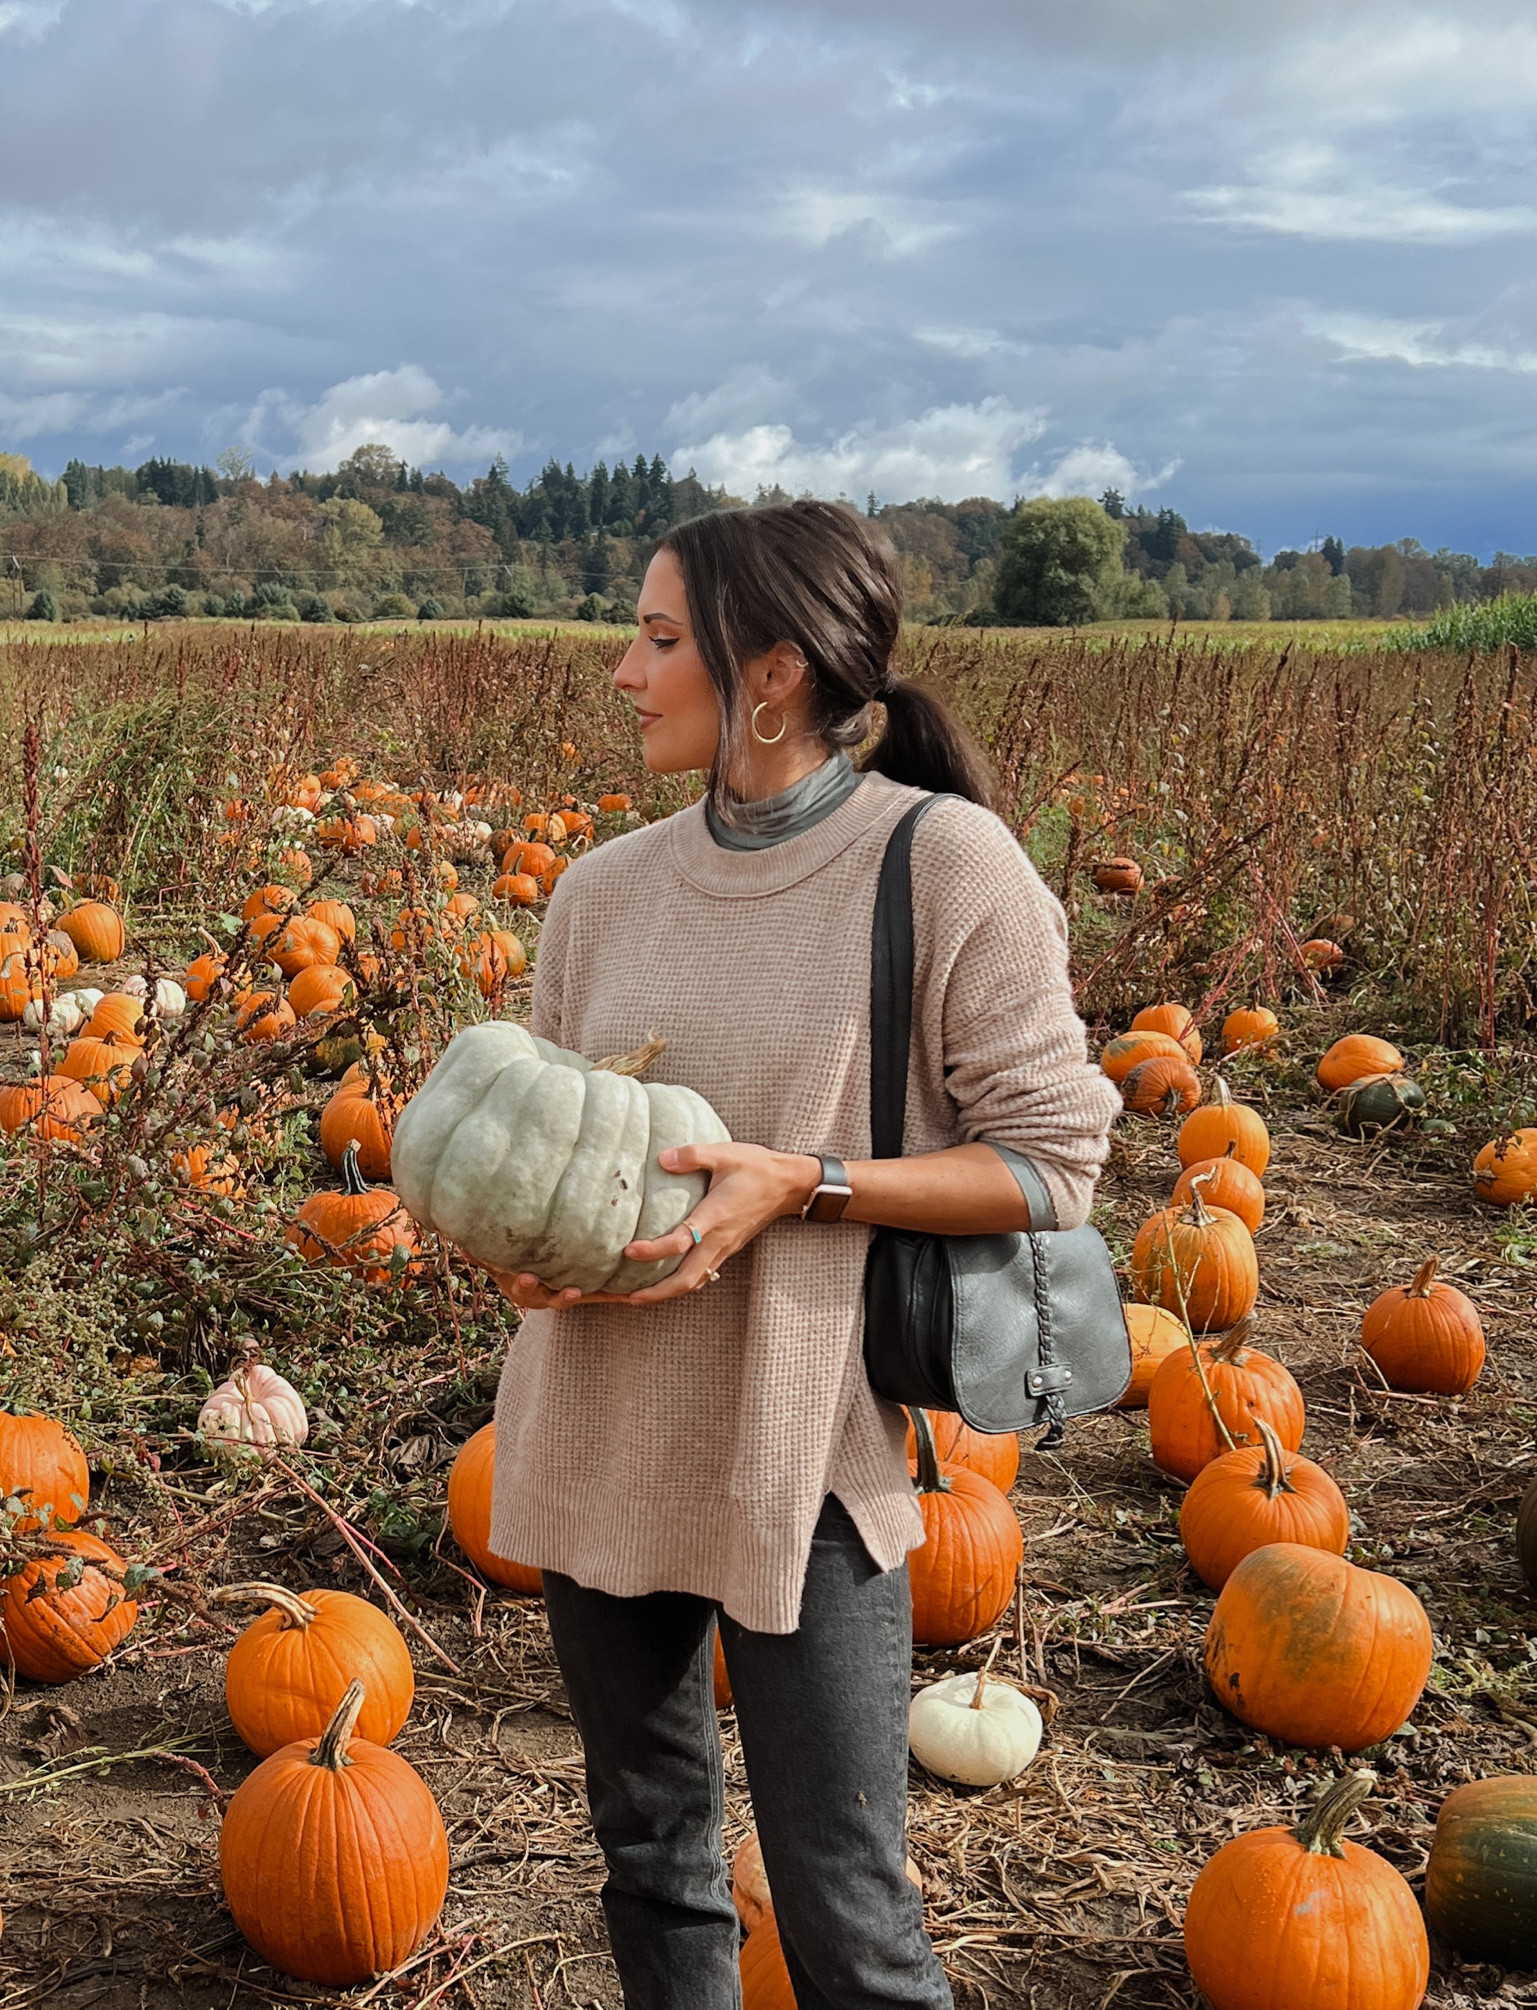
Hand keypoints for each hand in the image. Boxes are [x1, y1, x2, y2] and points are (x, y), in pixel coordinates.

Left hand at [481, 1143, 819, 1310]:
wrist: (789, 1185)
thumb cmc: (756, 1167)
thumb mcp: (726, 1153)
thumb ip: (693, 1155)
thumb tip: (661, 1157)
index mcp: (715, 1218)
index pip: (682, 1241)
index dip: (655, 1250)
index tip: (628, 1251)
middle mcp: (718, 1242)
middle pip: (686, 1280)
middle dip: (655, 1294)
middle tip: (623, 1298)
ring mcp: (723, 1250)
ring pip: (692, 1283)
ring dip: (664, 1294)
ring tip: (633, 1298)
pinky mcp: (726, 1250)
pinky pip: (700, 1275)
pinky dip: (678, 1284)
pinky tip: (659, 1284)